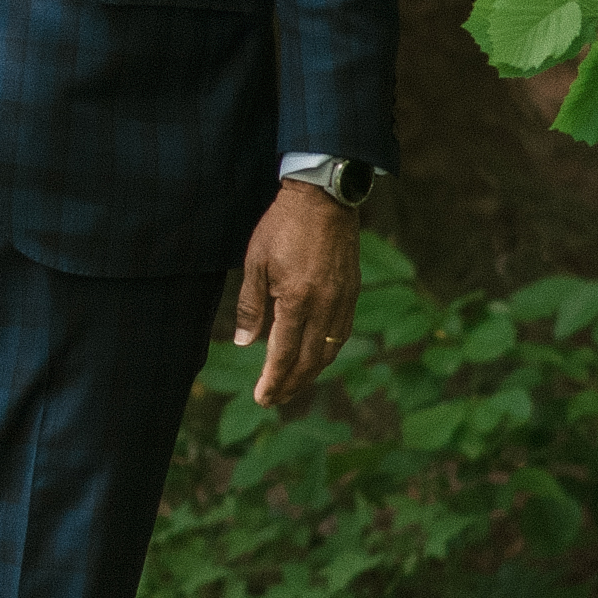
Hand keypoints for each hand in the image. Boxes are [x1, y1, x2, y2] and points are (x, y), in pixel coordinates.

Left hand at [229, 181, 362, 403]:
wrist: (323, 198)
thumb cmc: (283, 226)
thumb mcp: (256, 263)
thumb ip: (252, 306)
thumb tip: (245, 343)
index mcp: (297, 300)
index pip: (284, 353)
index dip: (273, 380)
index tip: (262, 397)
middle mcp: (325, 306)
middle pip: (310, 360)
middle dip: (291, 384)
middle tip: (274, 399)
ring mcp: (343, 300)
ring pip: (329, 350)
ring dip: (311, 373)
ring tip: (293, 385)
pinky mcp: (352, 292)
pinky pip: (341, 333)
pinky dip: (327, 352)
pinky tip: (315, 357)